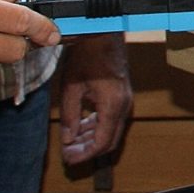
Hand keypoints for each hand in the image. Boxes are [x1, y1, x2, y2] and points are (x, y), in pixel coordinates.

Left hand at [57, 36, 134, 163]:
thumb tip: (68, 139)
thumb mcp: (71, 88)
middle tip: (68, 154)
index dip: (84, 154)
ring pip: (111, 131)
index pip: (102, 142)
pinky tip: (82, 127)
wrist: (102, 32)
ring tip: (71, 142)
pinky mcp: (122, 95)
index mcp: (112, 105)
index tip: (68, 159)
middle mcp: (123, 105)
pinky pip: (112, 119)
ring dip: (92, 139)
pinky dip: (97, 127)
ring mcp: (125, 100)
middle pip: (109, 141)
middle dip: (88, 150)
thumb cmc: (87, 55)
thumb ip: (70, 117)